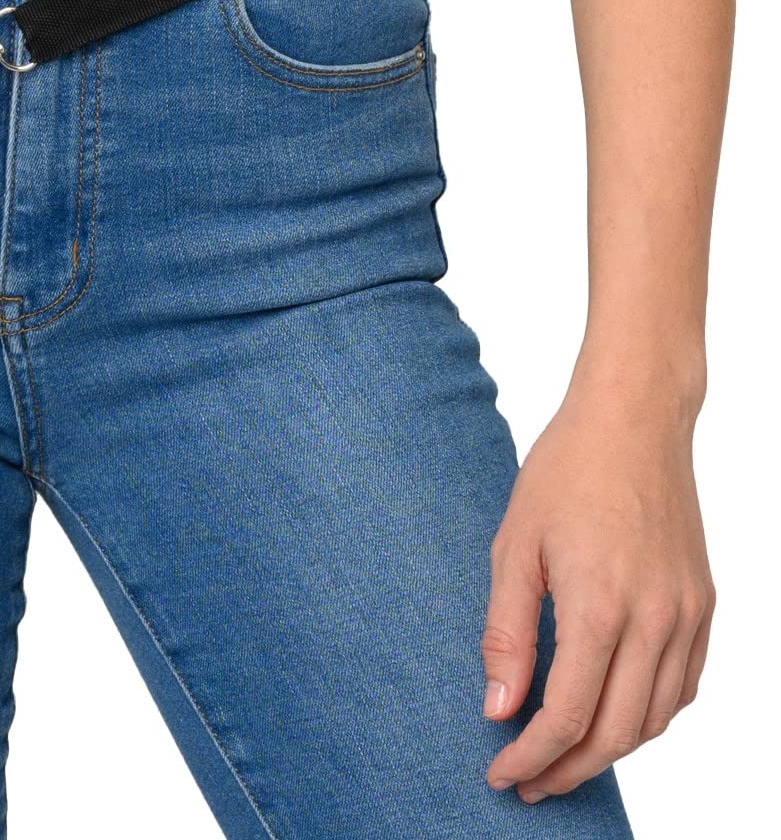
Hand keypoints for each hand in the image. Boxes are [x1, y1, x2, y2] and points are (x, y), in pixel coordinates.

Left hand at [480, 370, 714, 802]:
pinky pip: (682, 686)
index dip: (531, 756)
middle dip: (568, 769)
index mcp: (600, 607)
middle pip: (617, 733)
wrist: (633, 421)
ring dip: (609, 750)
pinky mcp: (704, 604)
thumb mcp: (513, 547)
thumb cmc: (564, 473)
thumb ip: (506, 633)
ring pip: (655, 718)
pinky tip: (611, 714)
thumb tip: (498, 708)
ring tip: (562, 757)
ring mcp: (688, 614)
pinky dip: (647, 715)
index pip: (567, 717)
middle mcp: (655, 621)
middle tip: (528, 781)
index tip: (501, 774)